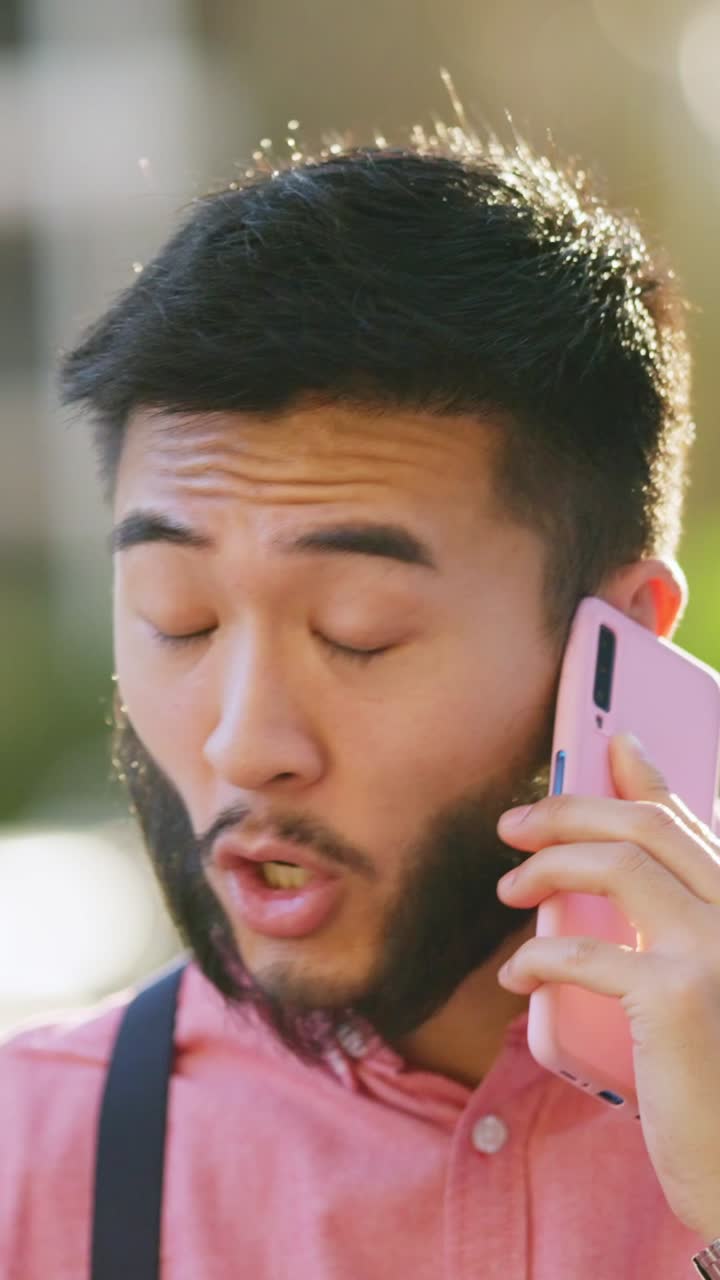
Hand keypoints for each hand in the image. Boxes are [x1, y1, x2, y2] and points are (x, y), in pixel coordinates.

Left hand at [495, 733, 719, 1242]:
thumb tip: (609, 865)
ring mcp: (719, 949)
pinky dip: (537, 955)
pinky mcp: (682, 997)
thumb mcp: (695, 990)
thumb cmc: (710, 1081)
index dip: (644, 776)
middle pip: (648, 825)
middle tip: (514, 825)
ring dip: (549, 867)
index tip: (608, 743)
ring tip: (509, 889)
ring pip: (619, 864)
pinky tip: (514, 975)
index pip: (689, 821)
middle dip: (571, 809)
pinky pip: (586, 949)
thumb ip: (666, 924)